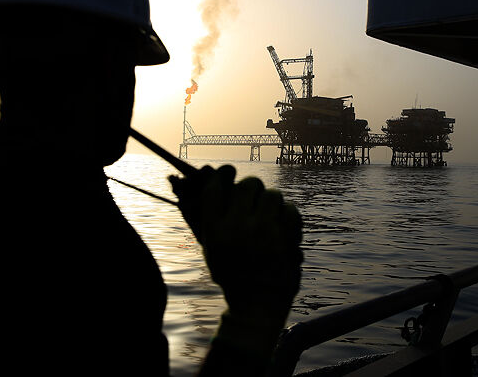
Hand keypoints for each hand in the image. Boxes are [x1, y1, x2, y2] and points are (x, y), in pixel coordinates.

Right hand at [169, 165, 302, 356]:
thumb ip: (203, 218)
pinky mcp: (286, 237)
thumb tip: (187, 183)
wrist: (257, 305)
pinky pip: (290, 209)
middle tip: (253, 195)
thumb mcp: (211, 249)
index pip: (215, 188)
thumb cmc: (232, 275)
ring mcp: (263, 231)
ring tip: (269, 213)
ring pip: (272, 194)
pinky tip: (282, 224)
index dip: (222, 174)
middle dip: (251, 187)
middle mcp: (237, 227)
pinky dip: (288, 214)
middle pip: (247, 185)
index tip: (228, 171)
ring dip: (271, 201)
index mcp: (215, 230)